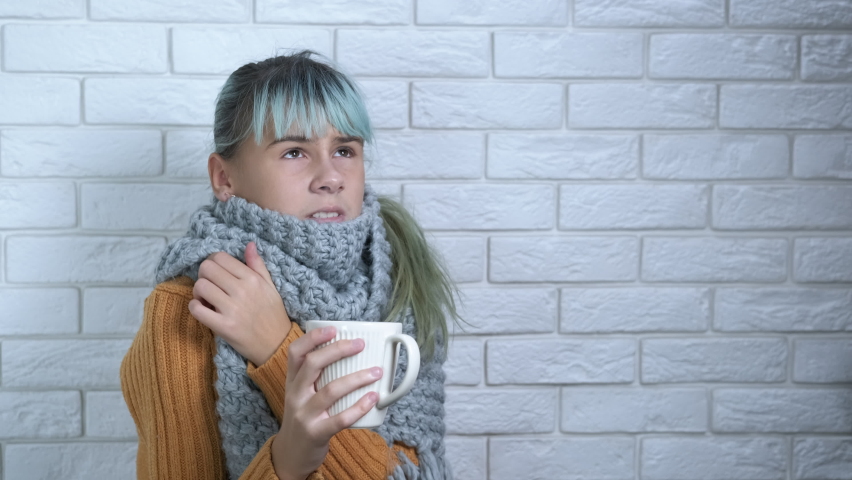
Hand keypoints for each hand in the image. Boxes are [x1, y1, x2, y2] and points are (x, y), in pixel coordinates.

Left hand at [188, 241, 291, 365]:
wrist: (276, 345)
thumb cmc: (273, 314)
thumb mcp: (270, 286)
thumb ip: (257, 265)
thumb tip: (249, 244)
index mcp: (252, 278)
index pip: (220, 257)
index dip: (213, 263)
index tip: (216, 274)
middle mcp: (242, 290)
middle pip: (206, 269)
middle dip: (203, 275)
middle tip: (210, 286)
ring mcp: (232, 309)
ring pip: (200, 286)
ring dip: (198, 292)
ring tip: (206, 299)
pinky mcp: (224, 326)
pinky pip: (197, 309)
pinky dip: (194, 307)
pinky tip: (203, 310)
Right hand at [271, 326, 382, 479]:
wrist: (291, 454)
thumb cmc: (303, 417)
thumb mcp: (301, 393)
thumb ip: (315, 376)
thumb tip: (349, 351)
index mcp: (292, 381)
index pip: (296, 353)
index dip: (313, 338)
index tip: (334, 329)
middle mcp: (295, 395)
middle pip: (313, 364)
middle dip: (338, 350)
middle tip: (360, 345)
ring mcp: (304, 414)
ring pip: (331, 390)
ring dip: (357, 378)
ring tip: (376, 372)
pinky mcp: (316, 433)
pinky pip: (341, 418)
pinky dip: (359, 407)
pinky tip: (373, 398)